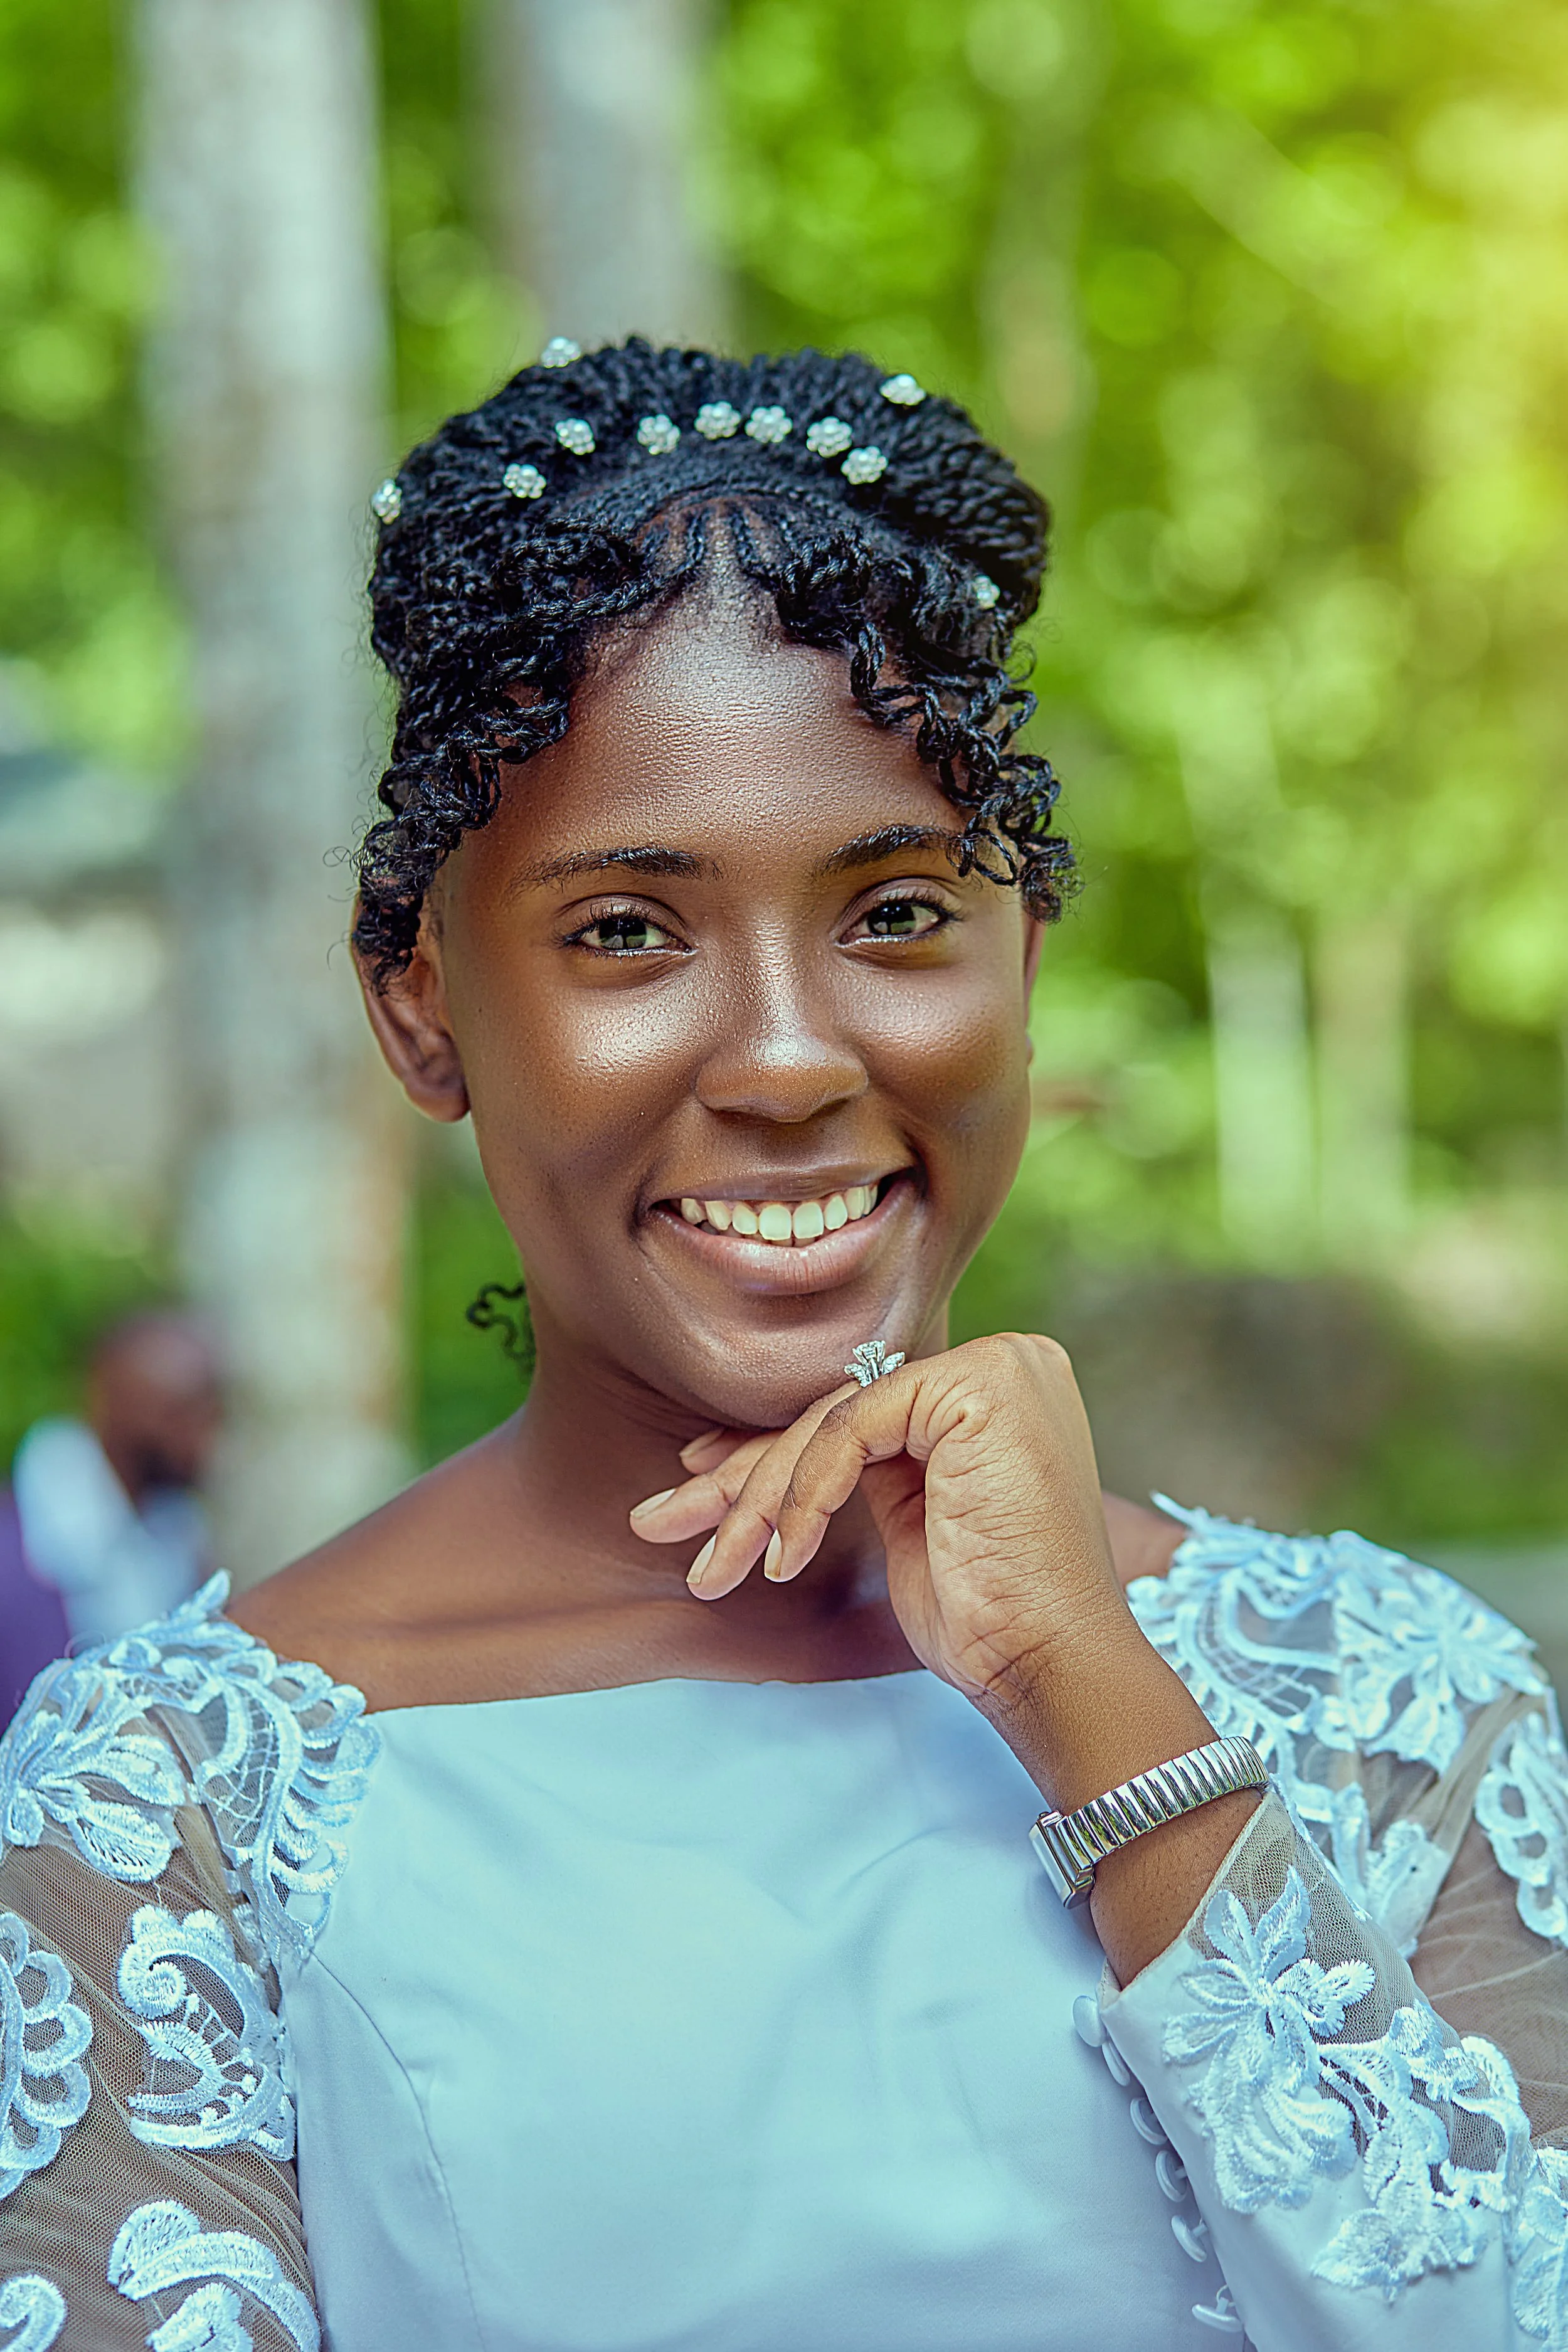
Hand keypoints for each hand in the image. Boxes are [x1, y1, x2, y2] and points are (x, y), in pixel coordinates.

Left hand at [630, 1334, 1258, 1981]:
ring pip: (831, 1419)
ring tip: (712, 1566)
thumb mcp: (913, 1524)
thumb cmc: (989, 1620)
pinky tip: (781, 1556)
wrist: (1049, 1664)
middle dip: (742, 1476)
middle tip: (663, 1522)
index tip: (699, 1486)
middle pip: (838, 1412)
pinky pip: (849, 1427)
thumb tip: (769, 1450)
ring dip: (755, 1498)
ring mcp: (997, 1369)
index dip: (771, 1454)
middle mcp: (1005, 1364)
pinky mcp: (978, 1387)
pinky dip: (803, 1493)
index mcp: (995, 1392)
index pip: (860, 1410)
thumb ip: (864, 1466)